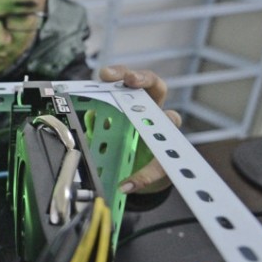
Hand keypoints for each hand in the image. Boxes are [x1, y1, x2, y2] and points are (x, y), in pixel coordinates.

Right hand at [98, 65, 182, 193]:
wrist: (137, 159)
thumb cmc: (150, 160)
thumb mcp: (153, 171)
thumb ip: (144, 177)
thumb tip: (125, 187)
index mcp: (164, 126)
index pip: (169, 117)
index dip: (165, 120)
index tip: (154, 122)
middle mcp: (151, 109)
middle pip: (153, 85)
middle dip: (142, 78)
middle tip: (128, 80)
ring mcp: (130, 102)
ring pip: (130, 80)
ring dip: (119, 74)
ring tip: (104, 76)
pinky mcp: (113, 102)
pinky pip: (109, 87)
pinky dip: (102, 83)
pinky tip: (92, 83)